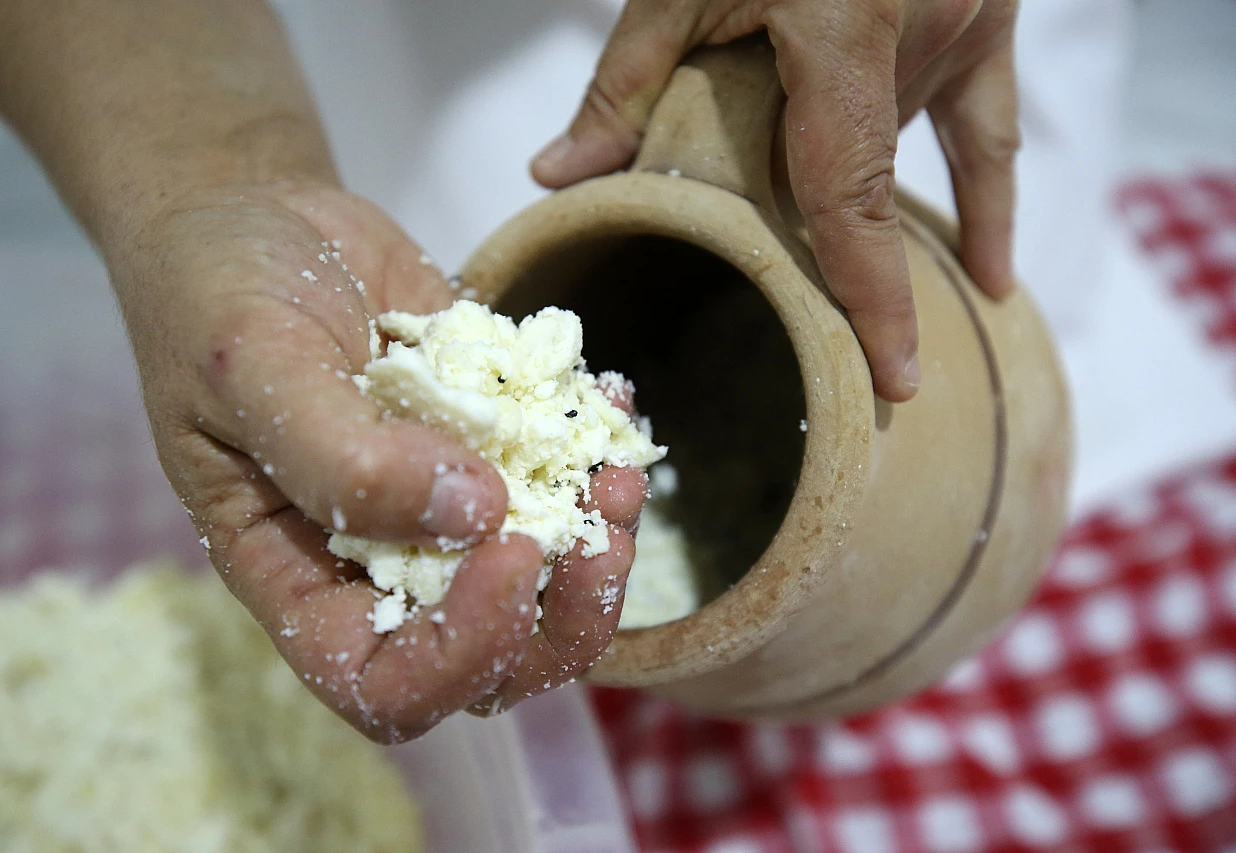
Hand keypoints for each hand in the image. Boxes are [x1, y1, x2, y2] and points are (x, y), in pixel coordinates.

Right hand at [112, 181, 647, 740]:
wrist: (256, 217)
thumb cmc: (215, 294)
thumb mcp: (249, 366)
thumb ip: (343, 457)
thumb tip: (474, 517)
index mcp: (299, 574)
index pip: (385, 681)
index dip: (460, 652)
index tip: (509, 551)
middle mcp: (379, 561)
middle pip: (489, 660)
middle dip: (563, 617)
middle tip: (605, 532)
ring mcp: (444, 506)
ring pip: (545, 585)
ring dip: (601, 546)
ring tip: (621, 472)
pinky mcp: (493, 446)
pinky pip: (565, 484)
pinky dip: (601, 451)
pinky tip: (611, 395)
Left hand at [532, 0, 1019, 401]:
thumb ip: (626, 81)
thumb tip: (556, 175)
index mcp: (850, 27)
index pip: (857, 198)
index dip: (876, 298)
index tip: (896, 379)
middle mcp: (928, 24)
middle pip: (863, 169)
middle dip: (813, 214)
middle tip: (793, 281)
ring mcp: (971, 15)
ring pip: (904, 139)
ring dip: (856, 170)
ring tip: (852, 251)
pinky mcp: (989, 10)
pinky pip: (992, 122)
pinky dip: (984, 194)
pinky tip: (992, 270)